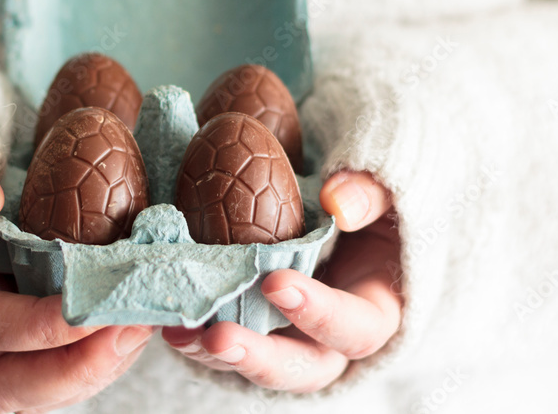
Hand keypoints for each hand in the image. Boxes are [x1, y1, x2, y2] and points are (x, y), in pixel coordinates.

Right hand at [0, 149, 154, 412]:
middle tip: (132, 326)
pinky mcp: (30, 356)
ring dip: (98, 370)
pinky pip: (64, 380)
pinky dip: (104, 364)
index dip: (34, 326)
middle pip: (5, 384)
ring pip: (39, 393)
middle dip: (75, 367)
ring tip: (143, 326)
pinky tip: (137, 329)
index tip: (92, 305)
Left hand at [162, 170, 401, 392]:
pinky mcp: (255, 324)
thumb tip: (339, 203)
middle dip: (260, 357)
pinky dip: (199, 336)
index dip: (321, 314)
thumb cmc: (370, 199)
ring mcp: (292, 334)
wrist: (340, 203)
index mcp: (377, 306)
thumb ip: (372, 193)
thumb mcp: (387, 190)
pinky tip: (171, 321)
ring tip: (180, 333)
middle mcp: (334, 335)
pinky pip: (229, 339)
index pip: (359, 328)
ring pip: (259, 362)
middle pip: (304, 368)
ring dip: (217, 353)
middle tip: (219, 337)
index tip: (276, 283)